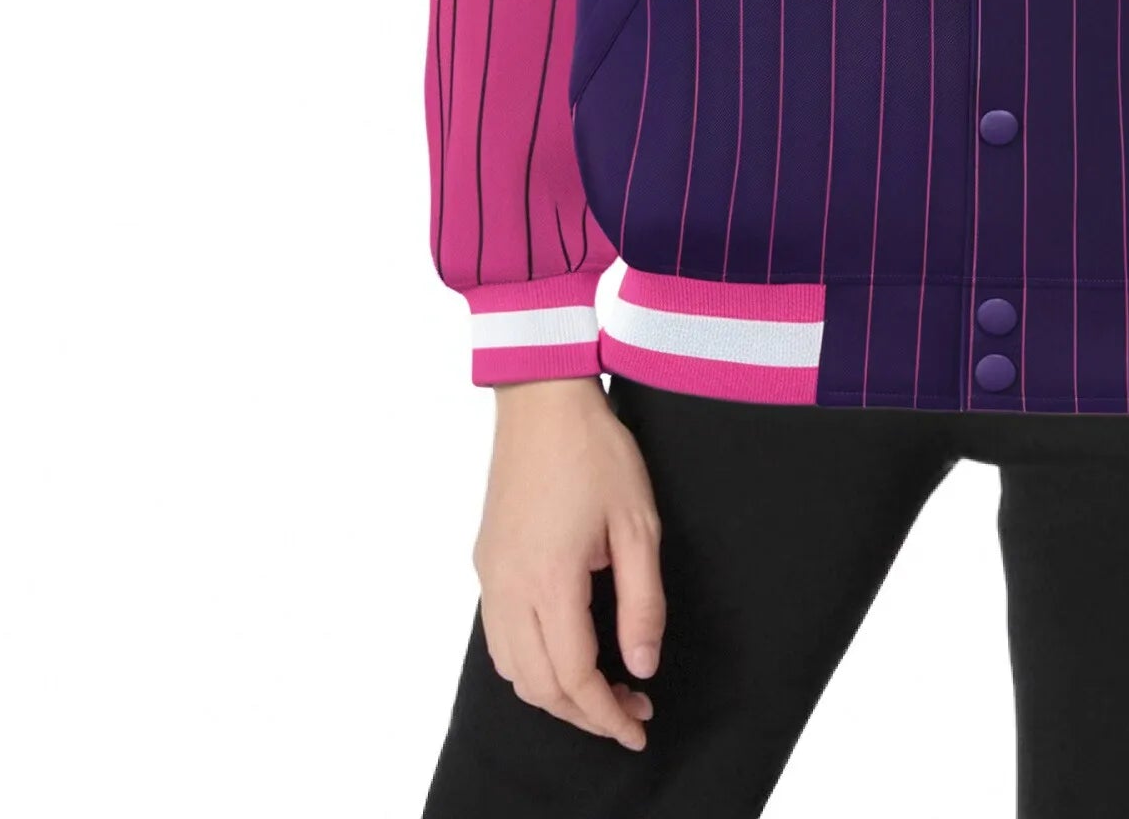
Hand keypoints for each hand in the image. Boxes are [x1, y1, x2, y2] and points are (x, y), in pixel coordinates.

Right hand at [471, 377, 663, 750]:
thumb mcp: (639, 525)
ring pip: (512, 669)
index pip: (574, 677)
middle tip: (631, 709)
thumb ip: (643, 602)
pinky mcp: (486, 562)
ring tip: (602, 687)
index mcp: (549, 580)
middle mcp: (508, 587)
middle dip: (584, 712)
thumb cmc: (596, 453)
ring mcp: (490, 576)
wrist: (542, 401)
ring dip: (554, 692)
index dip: (607, 714)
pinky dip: (529, 664)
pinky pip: (498, 639)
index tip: (638, 727)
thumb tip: (642, 664)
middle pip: (538, 686)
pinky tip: (564, 650)